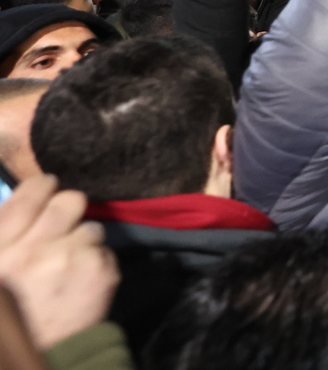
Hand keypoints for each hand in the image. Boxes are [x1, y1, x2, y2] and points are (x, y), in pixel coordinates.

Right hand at [0, 176, 117, 349]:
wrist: (41, 353)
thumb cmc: (15, 308)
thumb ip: (8, 233)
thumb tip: (28, 198)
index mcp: (1, 247)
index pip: (29, 195)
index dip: (42, 187)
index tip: (47, 187)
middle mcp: (34, 249)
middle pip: (69, 201)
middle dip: (69, 207)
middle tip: (65, 219)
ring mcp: (71, 259)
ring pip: (92, 227)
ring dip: (83, 240)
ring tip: (69, 263)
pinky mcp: (101, 272)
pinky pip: (105, 250)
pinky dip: (96, 262)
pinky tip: (82, 281)